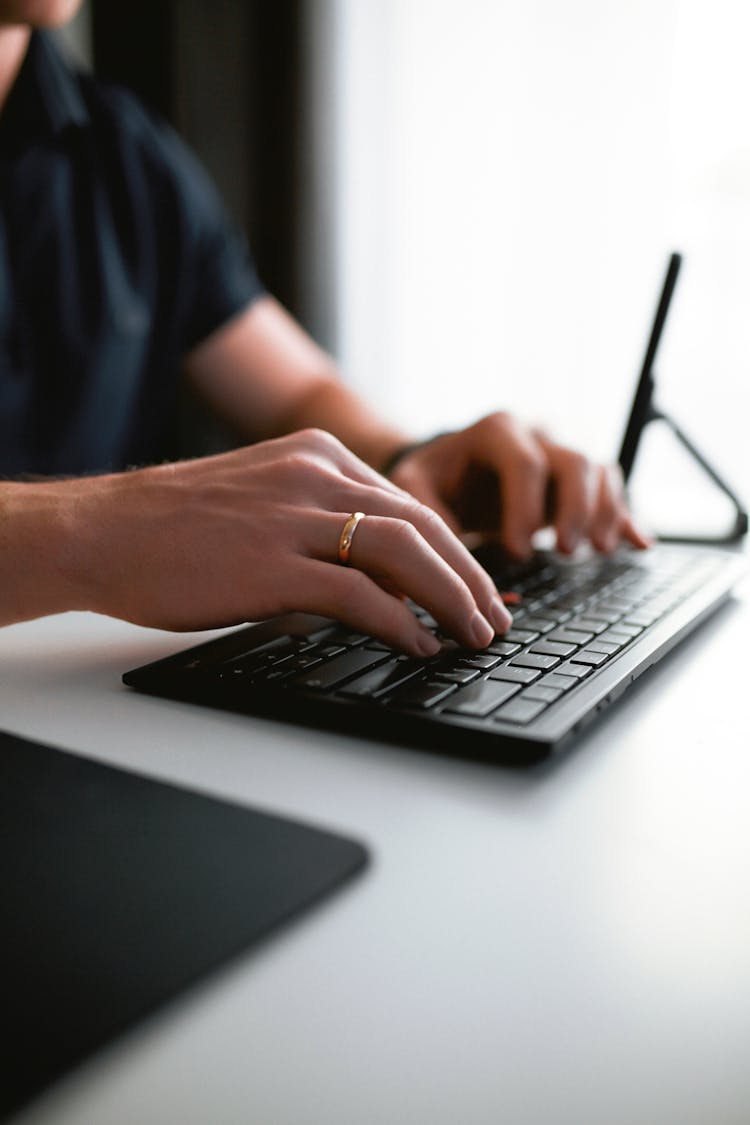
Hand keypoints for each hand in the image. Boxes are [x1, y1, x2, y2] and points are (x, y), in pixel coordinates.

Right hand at [66, 429, 511, 653]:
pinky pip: (360, 593)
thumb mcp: (260, 500)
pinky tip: (418, 643)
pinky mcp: (274, 563)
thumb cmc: (172, 525)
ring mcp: (295, 515)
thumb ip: (318, 524)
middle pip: (422, 523)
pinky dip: (400, 621)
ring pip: (404, 551)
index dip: (453, 551)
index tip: (476, 587)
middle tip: (494, 617)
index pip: (408, 503)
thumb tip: (370, 581)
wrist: (103, 529)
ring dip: (452, 597)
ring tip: (474, 634)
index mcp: (315, 455)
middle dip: (469, 577)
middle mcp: (314, 475)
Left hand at [388, 412, 649, 558]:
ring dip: (604, 512)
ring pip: (600, 471)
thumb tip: (445, 559)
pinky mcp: (578, 480)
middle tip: (564, 551)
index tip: (515, 552)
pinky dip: (625, 518)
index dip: (525, 508)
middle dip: (574, 508)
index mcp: (497, 430)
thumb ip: (426, 513)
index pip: (524, 463)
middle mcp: (538, 433)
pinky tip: (639, 545)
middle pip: (574, 461)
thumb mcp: (414, 488)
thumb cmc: (431, 477)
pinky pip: (611, 490)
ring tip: (597, 551)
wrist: (448, 466)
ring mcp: (562, 453)